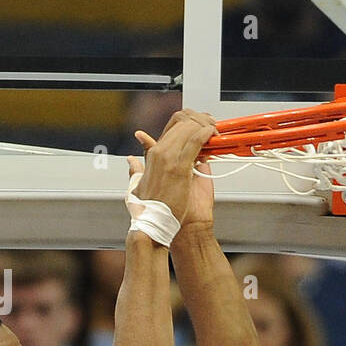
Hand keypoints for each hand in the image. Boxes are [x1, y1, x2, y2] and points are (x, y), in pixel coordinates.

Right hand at [129, 109, 217, 227]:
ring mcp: (168, 158)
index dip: (188, 122)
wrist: (155, 224)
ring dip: (204, 125)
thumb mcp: (138, 184)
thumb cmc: (151, 209)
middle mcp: (159, 153)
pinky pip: (194, 142)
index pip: (172, 127)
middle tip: (210, 124)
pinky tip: (212, 133)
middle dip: (198, 120)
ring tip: (214, 129)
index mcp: (152, 155)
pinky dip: (205, 134)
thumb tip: (131, 160)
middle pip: (181, 123)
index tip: (200, 125)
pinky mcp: (179, 167)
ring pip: (188, 129)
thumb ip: (136, 168)